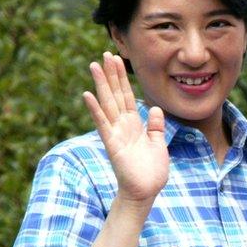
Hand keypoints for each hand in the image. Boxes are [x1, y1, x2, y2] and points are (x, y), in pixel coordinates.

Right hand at [82, 52, 167, 202]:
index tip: (118, 60)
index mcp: (134, 125)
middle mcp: (122, 126)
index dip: (123, 79)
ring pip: (108, 104)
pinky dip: (96, 109)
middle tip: (105, 54)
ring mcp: (116, 134)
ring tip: (94, 65)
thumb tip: (155, 109)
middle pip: (116, 95)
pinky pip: (103, 124)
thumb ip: (156, 126)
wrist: (145, 192)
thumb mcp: (158, 144)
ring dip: (101, 85)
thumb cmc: (151, 172)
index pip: (127, 96)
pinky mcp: (112, 144)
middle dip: (111, 74)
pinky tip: (88, 94)